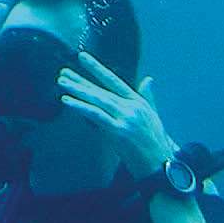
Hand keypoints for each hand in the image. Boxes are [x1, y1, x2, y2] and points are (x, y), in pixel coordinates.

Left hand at [55, 53, 180, 180]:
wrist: (161, 166)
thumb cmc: (156, 143)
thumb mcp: (154, 116)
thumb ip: (148, 97)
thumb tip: (148, 79)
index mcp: (138, 101)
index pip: (114, 80)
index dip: (97, 68)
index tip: (82, 57)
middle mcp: (132, 107)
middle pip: (101, 90)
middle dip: (81, 80)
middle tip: (63, 72)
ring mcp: (125, 118)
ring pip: (97, 100)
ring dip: (77, 90)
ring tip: (61, 82)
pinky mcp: (119, 131)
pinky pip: (95, 116)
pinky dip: (80, 107)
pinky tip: (67, 101)